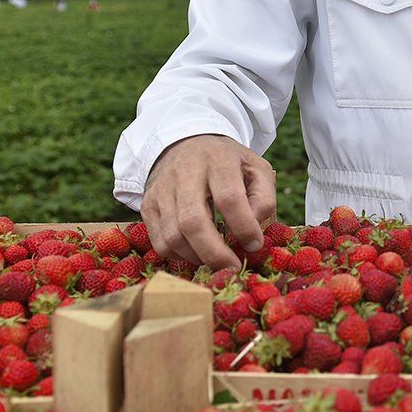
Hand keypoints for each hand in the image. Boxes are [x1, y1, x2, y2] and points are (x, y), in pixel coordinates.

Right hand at [141, 134, 275, 269]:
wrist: (186, 144)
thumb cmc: (227, 163)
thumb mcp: (256, 169)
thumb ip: (263, 199)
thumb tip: (254, 233)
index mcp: (218, 159)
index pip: (229, 198)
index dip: (244, 227)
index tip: (255, 244)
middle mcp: (185, 172)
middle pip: (193, 222)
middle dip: (215, 253)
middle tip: (232, 267)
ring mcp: (161, 189)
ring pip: (173, 236)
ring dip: (198, 257)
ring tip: (217, 260)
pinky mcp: (147, 205)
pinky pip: (160, 242)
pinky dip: (180, 257)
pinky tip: (197, 253)